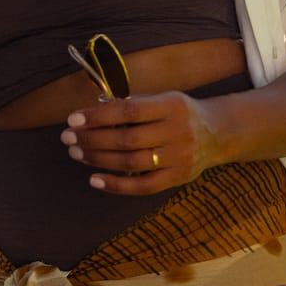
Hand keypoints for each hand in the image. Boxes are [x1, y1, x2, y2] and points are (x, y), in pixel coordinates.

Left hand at [61, 91, 224, 194]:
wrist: (217, 133)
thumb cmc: (179, 113)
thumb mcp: (163, 99)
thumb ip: (134, 106)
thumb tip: (92, 114)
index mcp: (171, 106)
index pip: (129, 111)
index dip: (99, 116)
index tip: (73, 119)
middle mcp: (178, 132)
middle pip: (127, 139)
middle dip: (92, 139)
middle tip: (68, 138)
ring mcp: (180, 157)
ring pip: (132, 163)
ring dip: (99, 159)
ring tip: (76, 152)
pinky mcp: (179, 178)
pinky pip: (144, 186)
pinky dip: (117, 185)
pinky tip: (94, 180)